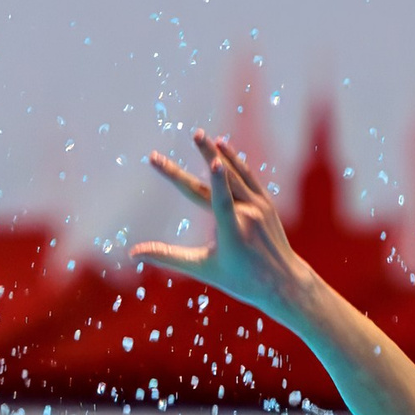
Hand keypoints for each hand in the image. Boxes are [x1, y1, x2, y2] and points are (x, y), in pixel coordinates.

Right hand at [133, 132, 309, 321]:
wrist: (282, 282)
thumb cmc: (239, 279)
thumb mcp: (202, 269)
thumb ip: (168, 257)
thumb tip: (132, 253)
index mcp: (233, 233)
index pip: (223, 203)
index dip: (218, 182)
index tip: (215, 161)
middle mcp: (249, 216)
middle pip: (223, 180)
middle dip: (205, 155)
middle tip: (194, 133)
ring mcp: (260, 208)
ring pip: (237, 174)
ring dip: (219, 152)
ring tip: (200, 135)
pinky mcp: (266, 204)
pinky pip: (248, 178)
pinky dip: (235, 162)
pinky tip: (222, 148)